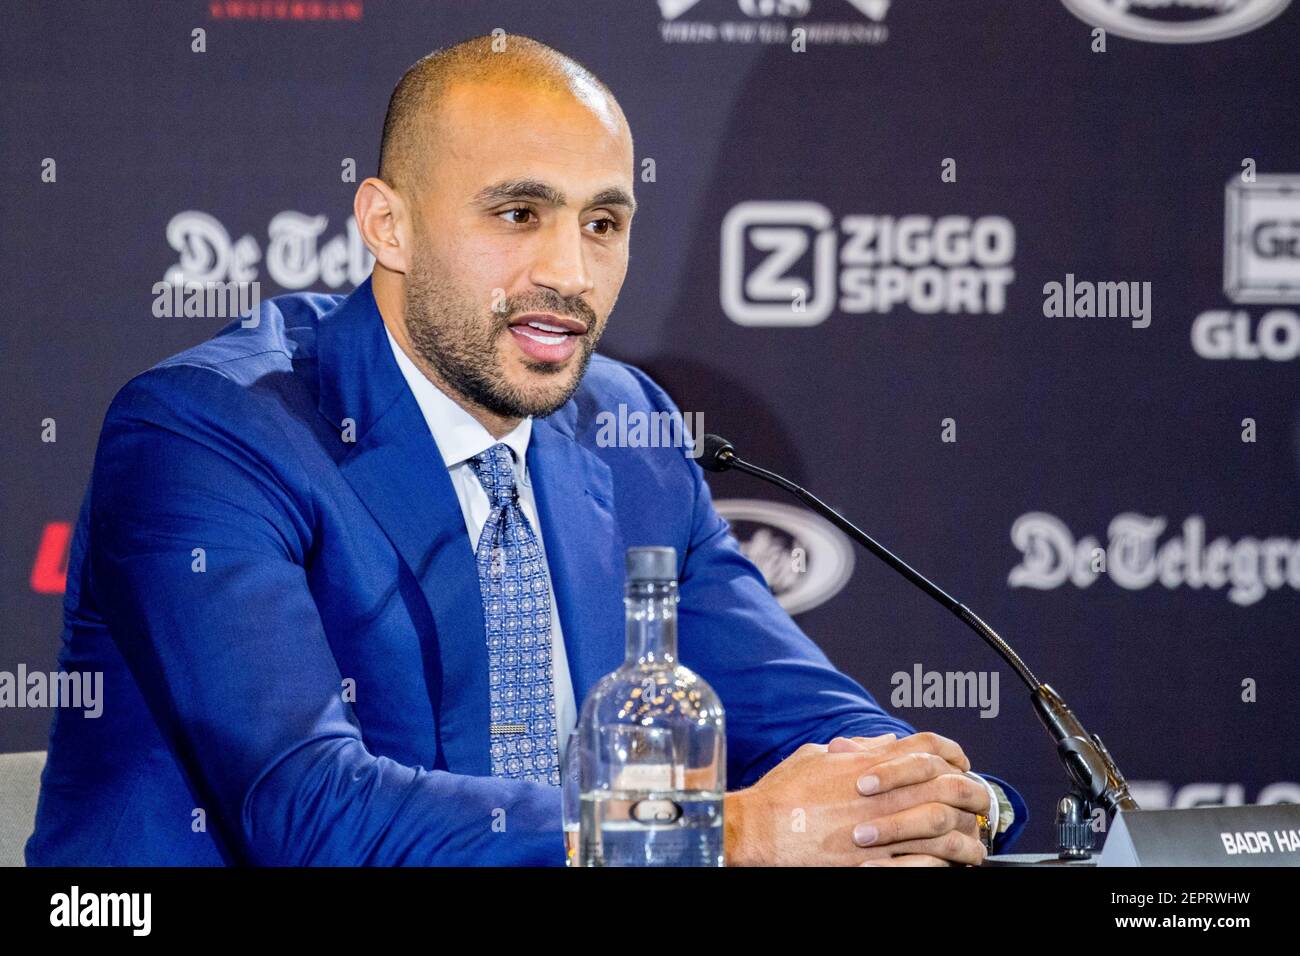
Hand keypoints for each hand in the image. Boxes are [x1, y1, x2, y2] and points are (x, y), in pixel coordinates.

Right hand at [723, 731, 987, 865]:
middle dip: (973, 796)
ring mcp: (880, 830)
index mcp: (870, 765)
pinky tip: (945, 867)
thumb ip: (856, 749)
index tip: (963, 768)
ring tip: (973, 849)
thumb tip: (885, 742)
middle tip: (981, 808)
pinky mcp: (871, 862)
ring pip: (944, 830)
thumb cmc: (780, 794)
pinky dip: (939, 865)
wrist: (757, 830)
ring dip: (965, 839)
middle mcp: (882, 795)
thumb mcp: (816, 756)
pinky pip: (921, 864)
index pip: (929, 749)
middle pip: (948, 787)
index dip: (954, 756)